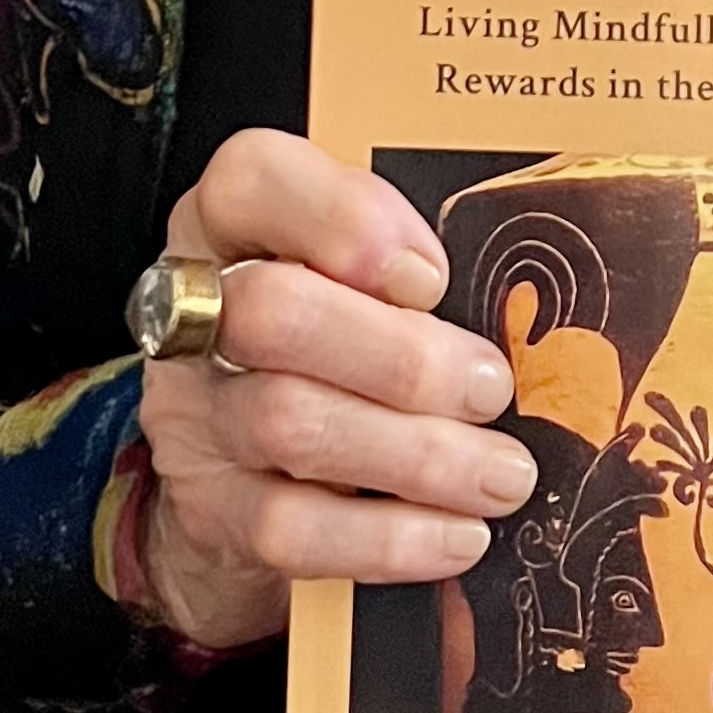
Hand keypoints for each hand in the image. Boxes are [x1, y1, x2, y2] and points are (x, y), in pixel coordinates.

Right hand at [134, 129, 534, 653]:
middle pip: (272, 313)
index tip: (431, 276)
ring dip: (417, 453)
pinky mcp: (210, 510)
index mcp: (232, 223)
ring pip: (288, 424)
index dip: (345, 218)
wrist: (249, 477)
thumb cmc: (335, 344)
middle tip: (491, 389)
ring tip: (502, 474)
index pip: (251, 176)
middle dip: (401, 357)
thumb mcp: (360, 282)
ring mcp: (194, 414)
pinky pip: (291, 530)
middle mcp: (194, 310)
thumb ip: (408, 271)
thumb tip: (518, 305)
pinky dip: (389, 536)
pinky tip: (457, 535)